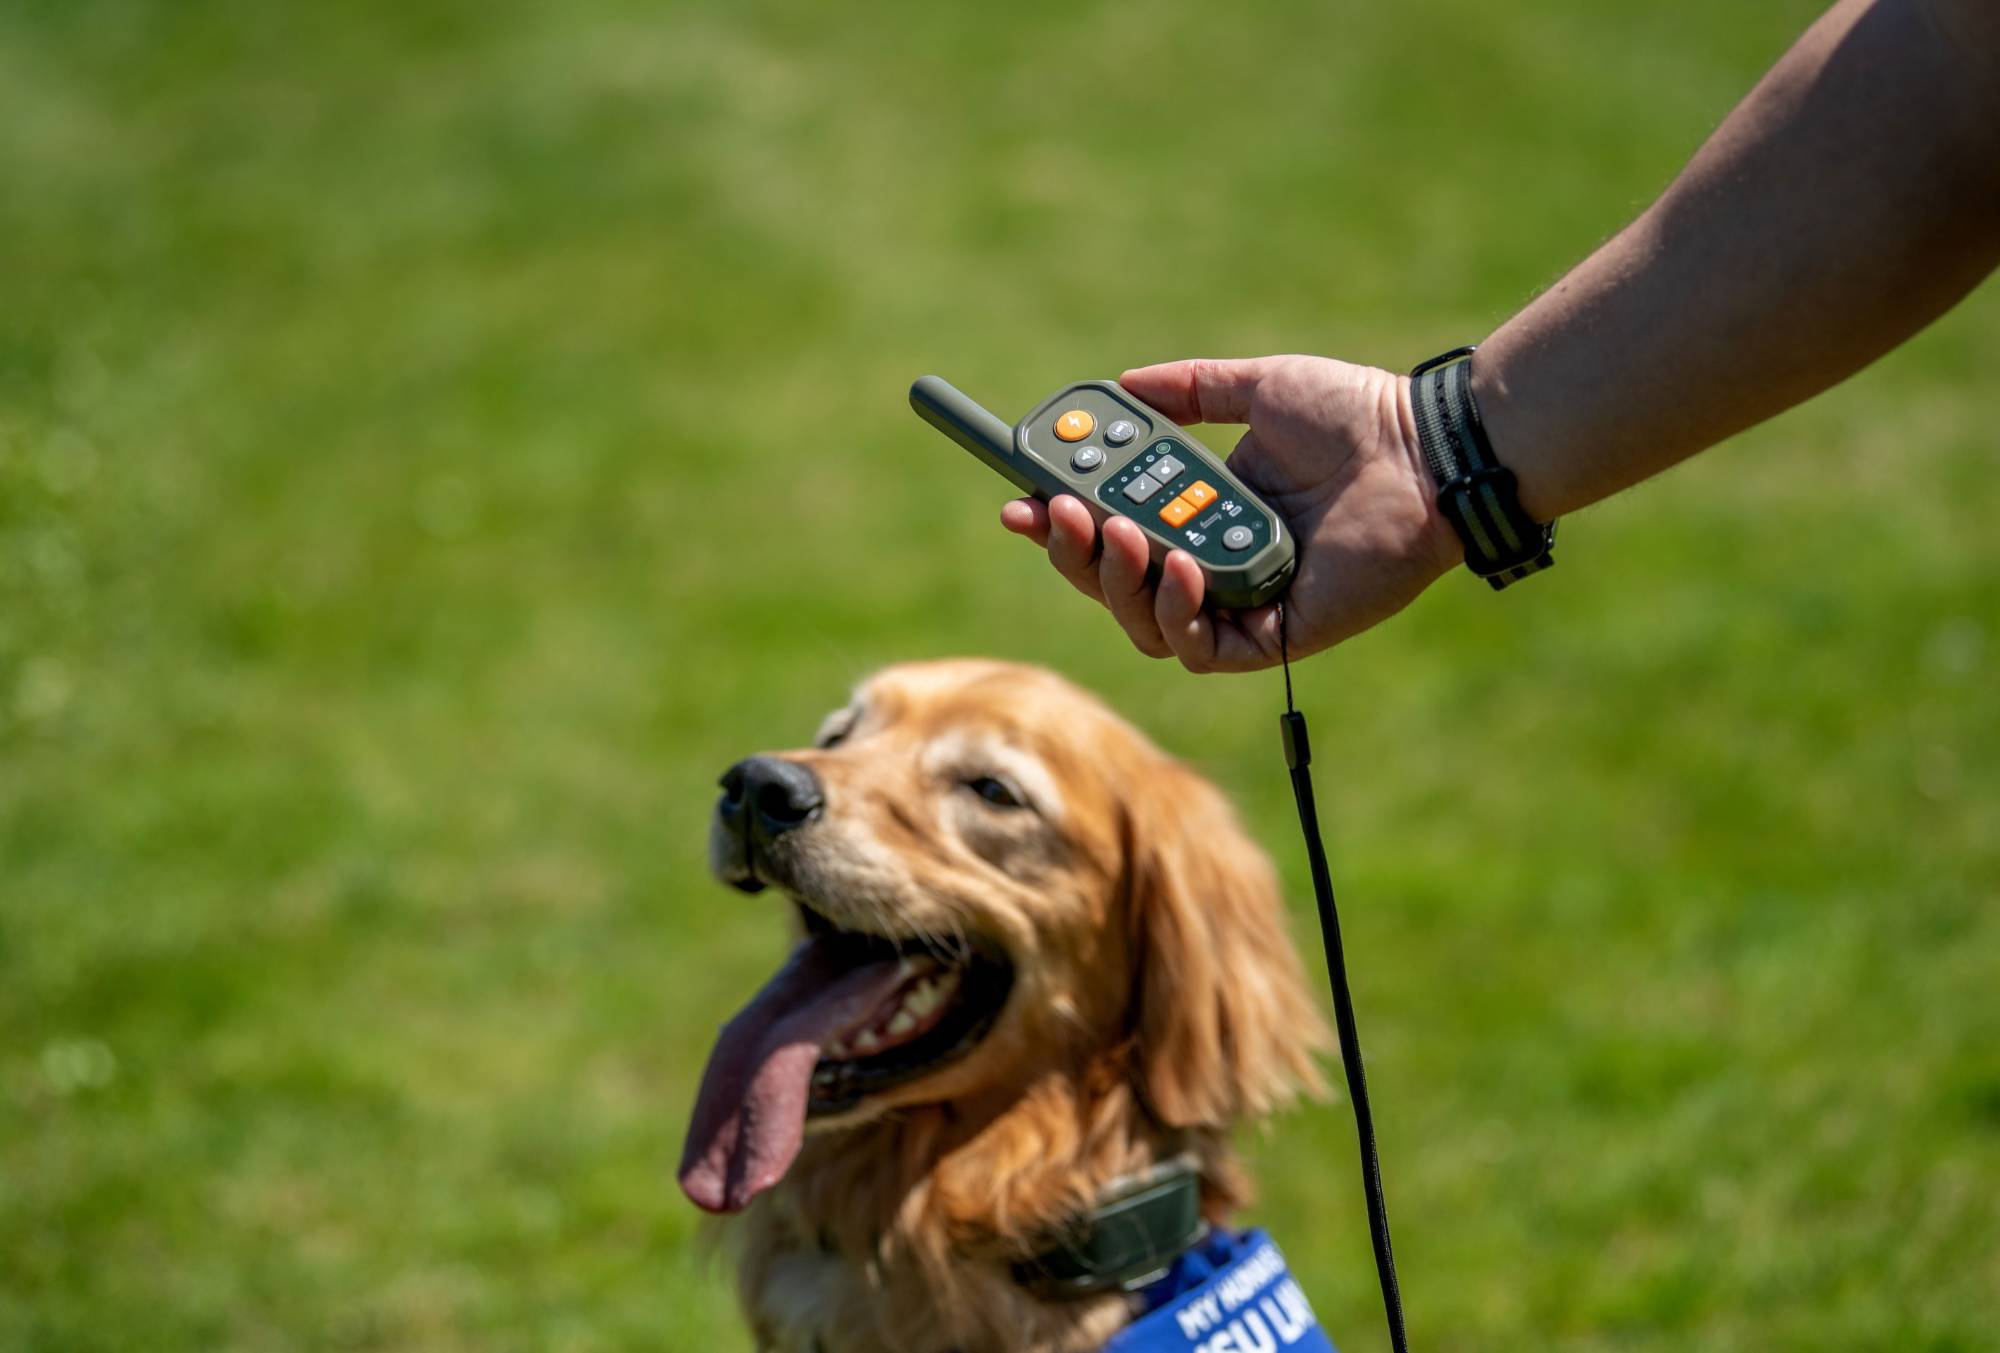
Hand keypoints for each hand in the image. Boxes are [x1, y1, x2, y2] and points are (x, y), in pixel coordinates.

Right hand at [1001, 355, 1462, 671]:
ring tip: (1120, 531)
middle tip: (1053, 514)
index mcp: (1207, 514)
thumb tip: (1124, 384)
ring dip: (1117, 581)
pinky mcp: (1275, 637)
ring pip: (1146, 622)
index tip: (1022, 498)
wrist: (1426, 450)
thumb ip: (1190, 391)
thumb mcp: (1257, 389)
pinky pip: (1201, 647)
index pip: (1115, 534)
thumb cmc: (1357, 417)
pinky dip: (1177, 610)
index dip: (1063, 524)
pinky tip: (1178, 565)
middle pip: (1117, 584)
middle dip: (1075, 553)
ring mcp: (1243, 606)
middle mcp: (1217, 566)